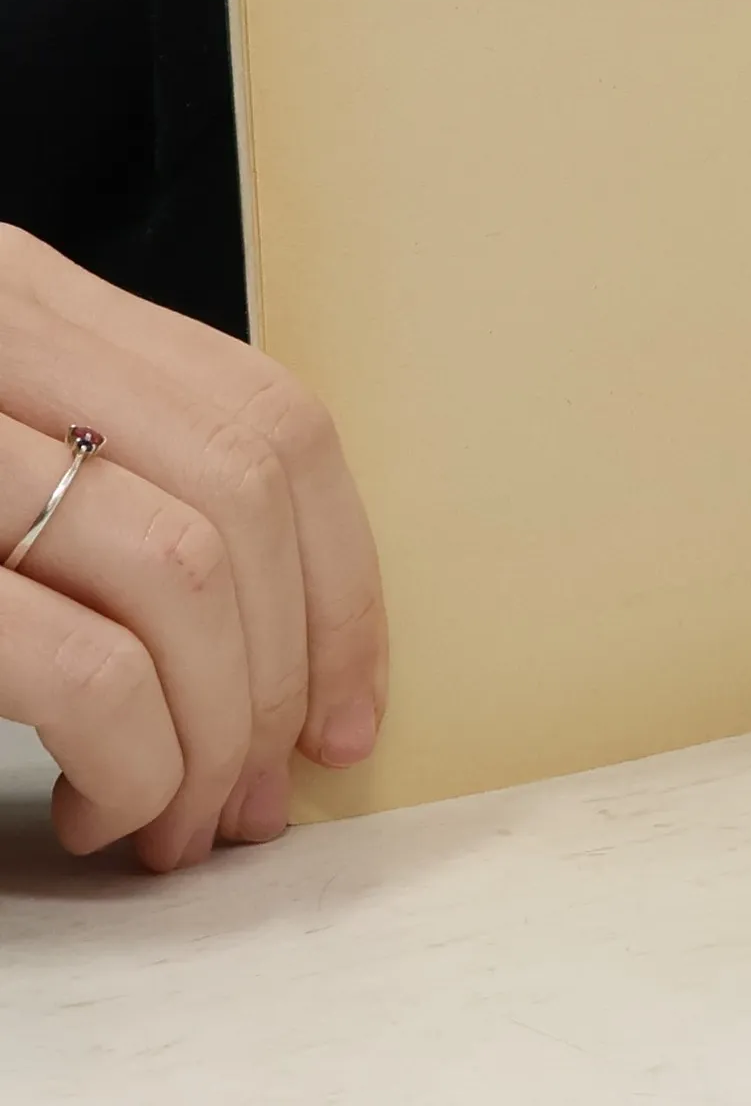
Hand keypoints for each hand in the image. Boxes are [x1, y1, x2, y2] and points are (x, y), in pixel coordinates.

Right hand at [0, 228, 384, 871]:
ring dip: (217, 728)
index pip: (268, 419)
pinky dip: (135, 756)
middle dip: (289, 666)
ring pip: (184, 574)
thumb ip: (108, 479)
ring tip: (177, 816)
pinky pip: (82, 664)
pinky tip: (100, 803)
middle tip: (263, 789)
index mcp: (27, 303)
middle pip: (244, 494)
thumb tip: (293, 642)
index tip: (351, 699)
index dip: (342, 574)